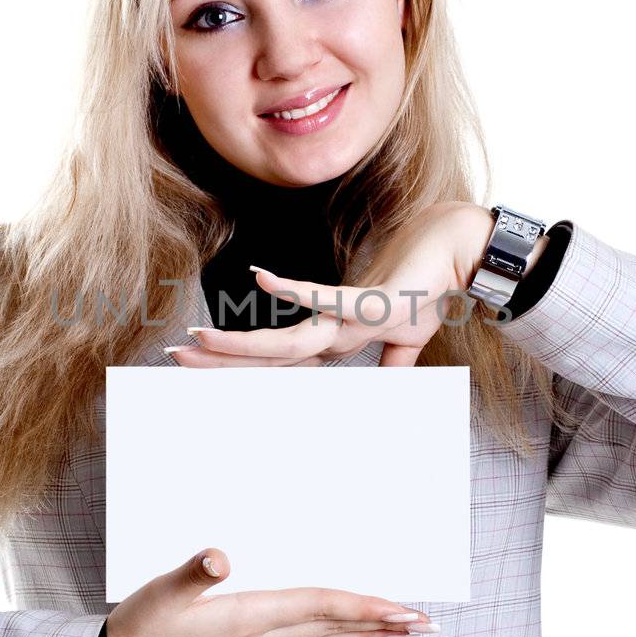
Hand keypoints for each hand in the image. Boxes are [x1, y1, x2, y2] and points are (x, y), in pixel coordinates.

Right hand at [105, 549, 435, 636]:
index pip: (321, 608)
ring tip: (405, 636)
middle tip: (427, 624)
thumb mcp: (160, 593)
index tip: (402, 608)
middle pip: (336, 629)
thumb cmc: (140, 629)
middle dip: (383, 625)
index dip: (364, 606)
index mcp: (250, 618)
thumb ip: (192, 574)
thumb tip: (219, 558)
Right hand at [167, 201, 509, 368]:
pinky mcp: (374, 301)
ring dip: (241, 342)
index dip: (236, 364)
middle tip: (173, 359)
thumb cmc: (426, 287)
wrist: (462, 256)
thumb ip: (390, 358)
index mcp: (336, 340)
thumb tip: (386, 380)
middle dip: (220, 359)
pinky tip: (259, 277)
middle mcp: (338, 337)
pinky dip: (293, 289)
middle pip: (271, 357)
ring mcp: (353, 322)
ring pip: (288, 341)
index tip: (194, 360)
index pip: (277, 359)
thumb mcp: (397, 324)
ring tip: (199, 341)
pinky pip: (328, 296)